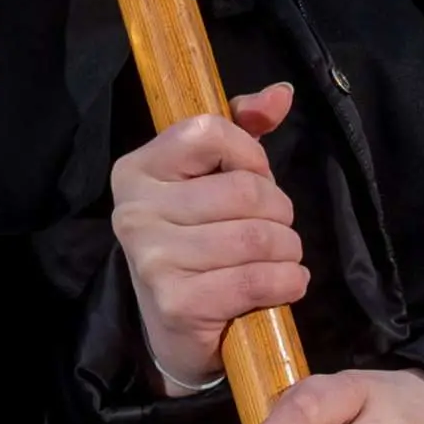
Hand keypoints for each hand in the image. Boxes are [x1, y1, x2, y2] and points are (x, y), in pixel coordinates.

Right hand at [111, 85, 305, 389]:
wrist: (174, 330)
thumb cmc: (198, 240)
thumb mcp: (211, 179)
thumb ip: (242, 129)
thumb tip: (281, 93)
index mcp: (137, 168)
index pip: (210, 132)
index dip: (251, 155)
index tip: (256, 178)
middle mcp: (135, 210)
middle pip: (244, 191)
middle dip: (279, 211)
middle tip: (277, 228)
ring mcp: (152, 258)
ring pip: (256, 236)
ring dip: (288, 250)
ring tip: (284, 257)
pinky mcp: (176, 302)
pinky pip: (254, 279)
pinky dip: (287, 281)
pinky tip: (287, 283)